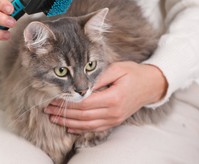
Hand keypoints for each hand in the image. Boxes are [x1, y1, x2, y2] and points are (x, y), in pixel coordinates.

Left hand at [44, 62, 167, 133]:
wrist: (150, 85)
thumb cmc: (133, 73)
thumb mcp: (117, 68)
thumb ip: (99, 77)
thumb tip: (80, 84)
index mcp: (114, 97)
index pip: (85, 103)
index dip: (67, 102)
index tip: (54, 98)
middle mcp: (114, 111)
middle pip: (83, 115)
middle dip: (63, 113)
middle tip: (48, 109)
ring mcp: (115, 118)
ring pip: (87, 124)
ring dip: (68, 122)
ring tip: (53, 118)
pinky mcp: (114, 121)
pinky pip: (95, 128)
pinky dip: (81, 129)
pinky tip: (69, 127)